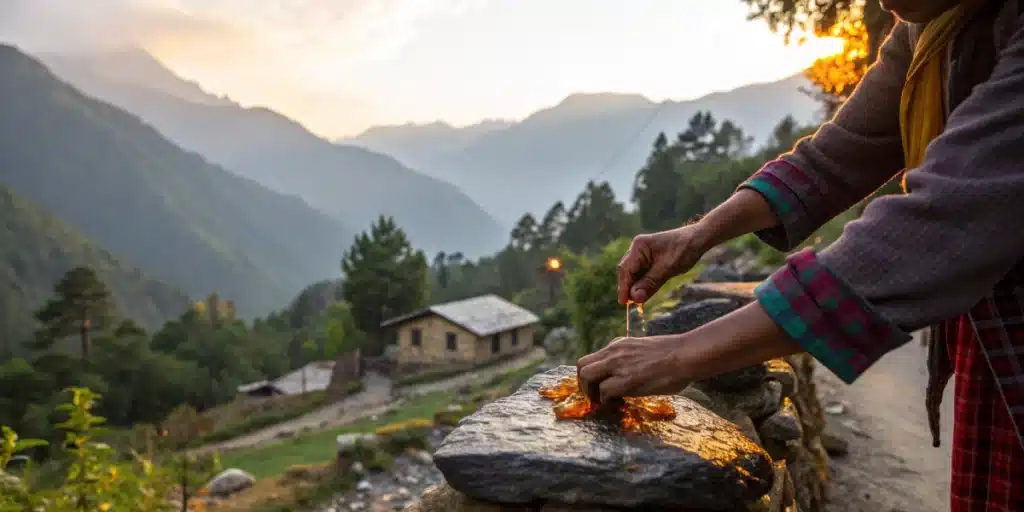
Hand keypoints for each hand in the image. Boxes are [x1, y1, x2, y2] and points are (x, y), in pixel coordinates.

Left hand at [576, 335, 691, 401]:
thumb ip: (630, 358)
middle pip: (581, 366)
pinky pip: (604, 392)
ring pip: (586, 377)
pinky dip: (608, 402)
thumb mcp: (643, 349)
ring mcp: (619, 365)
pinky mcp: (627, 380)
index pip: (592, 359)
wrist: (686, 354)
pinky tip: (619, 404)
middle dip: (584, 384)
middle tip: (595, 397)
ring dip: (591, 393)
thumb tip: (627, 373)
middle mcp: (614, 352)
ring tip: (603, 402)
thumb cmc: (674, 355)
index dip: (592, 376)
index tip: (599, 387)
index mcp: (618, 345)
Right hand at [618, 225, 708, 304]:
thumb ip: (649, 283)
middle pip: (626, 272)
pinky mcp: (648, 259)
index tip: (623, 303)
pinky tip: (644, 292)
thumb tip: (635, 298)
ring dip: (635, 287)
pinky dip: (642, 283)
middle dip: (628, 288)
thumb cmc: (684, 250)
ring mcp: (642, 254)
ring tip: (638, 301)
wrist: (697, 240)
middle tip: (631, 304)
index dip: (623, 287)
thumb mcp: (667, 269)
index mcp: (639, 246)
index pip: (626, 270)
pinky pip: (641, 273)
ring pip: (633, 274)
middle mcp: (637, 249)